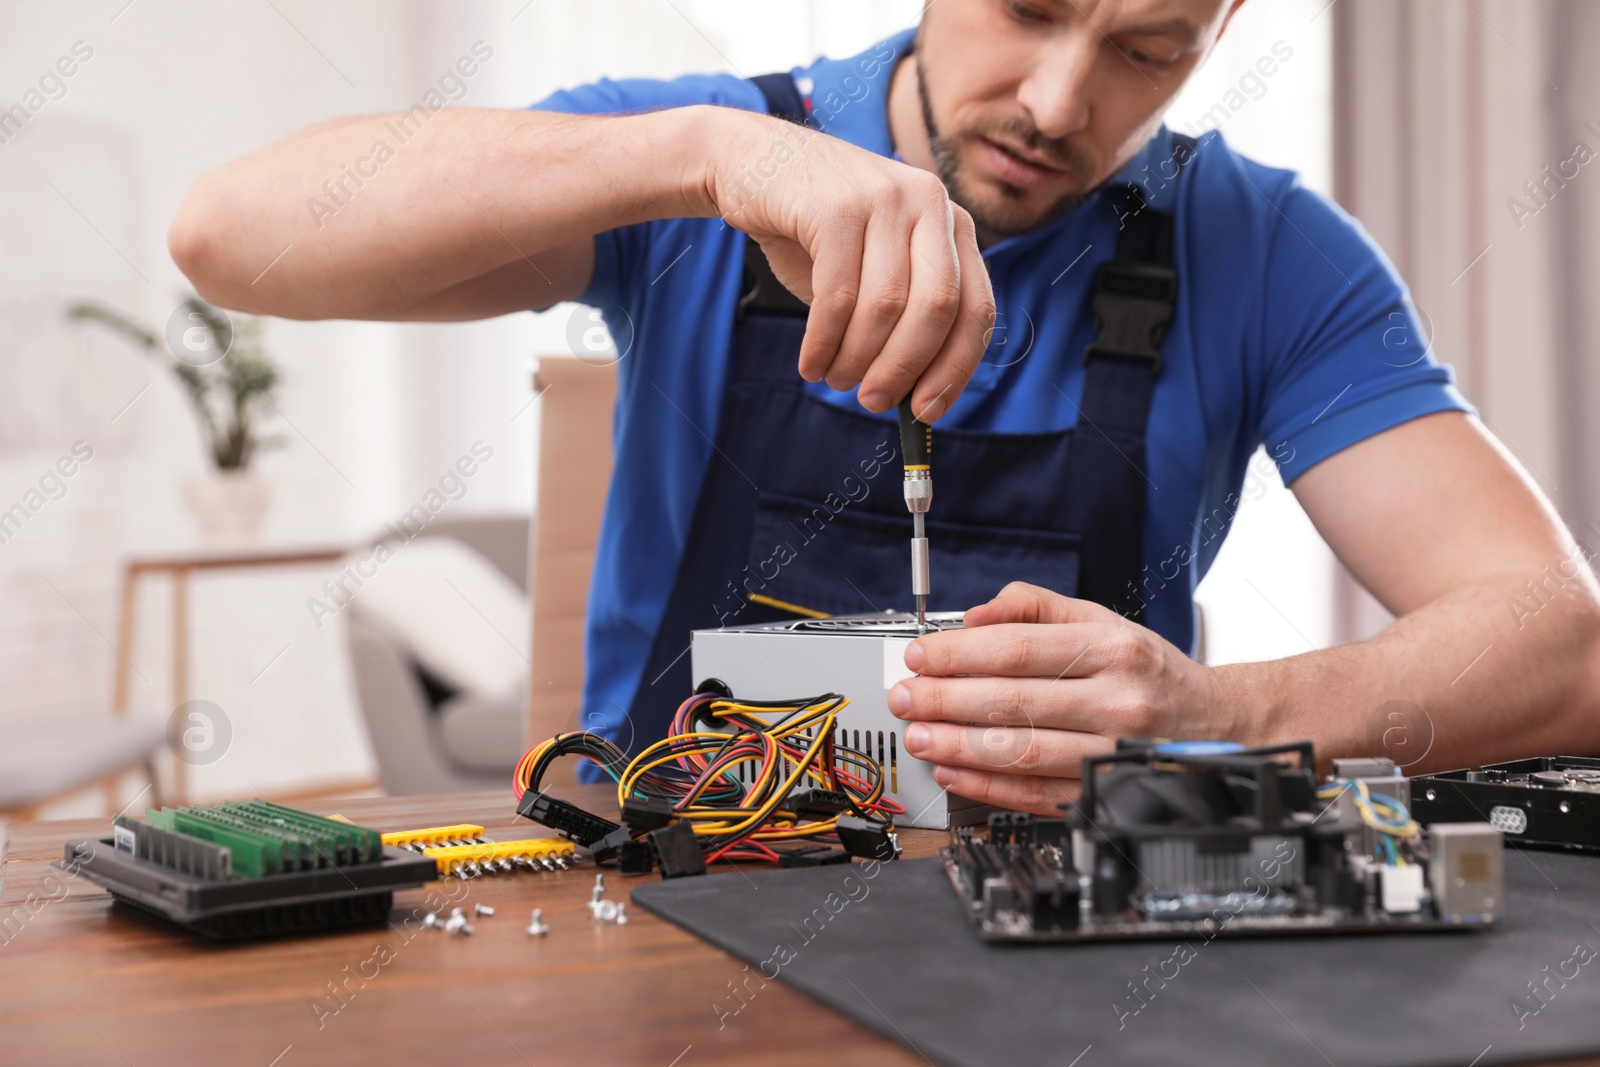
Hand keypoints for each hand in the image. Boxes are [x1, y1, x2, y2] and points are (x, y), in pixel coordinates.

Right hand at [703, 108, 994, 421]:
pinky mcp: (835, 204)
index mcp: (952, 224)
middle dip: (905, 368)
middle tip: (873, 401)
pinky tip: (810, 362)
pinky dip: (823, 342)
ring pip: (886, 306)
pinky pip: (837, 295)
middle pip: (938, 308)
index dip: (955, 368)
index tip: (926, 411)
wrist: (753, 162)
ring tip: (834, 378)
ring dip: (857, 359)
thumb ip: (901, 319)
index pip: (977, 308)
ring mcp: (884, 197)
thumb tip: (912, 395)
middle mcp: (929, 203)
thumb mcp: (873, 269)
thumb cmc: (818, 230)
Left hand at [886, 583, 1228, 814]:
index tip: (918, 656)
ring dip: (958, 746)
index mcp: (1111, 650)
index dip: (956, 654)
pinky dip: (988, 787)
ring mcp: (1113, 754)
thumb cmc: (1145, 670)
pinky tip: (955, 772)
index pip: (1015, 649)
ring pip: (1021, 752)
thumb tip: (972, 617)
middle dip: (944, 701)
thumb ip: (1032, 606)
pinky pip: (1036, 794)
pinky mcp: (1107, 794)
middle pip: (1012, 702)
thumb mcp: (1100, 619)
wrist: (1214, 723)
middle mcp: (1117, 702)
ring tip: (919, 736)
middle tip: (904, 699)